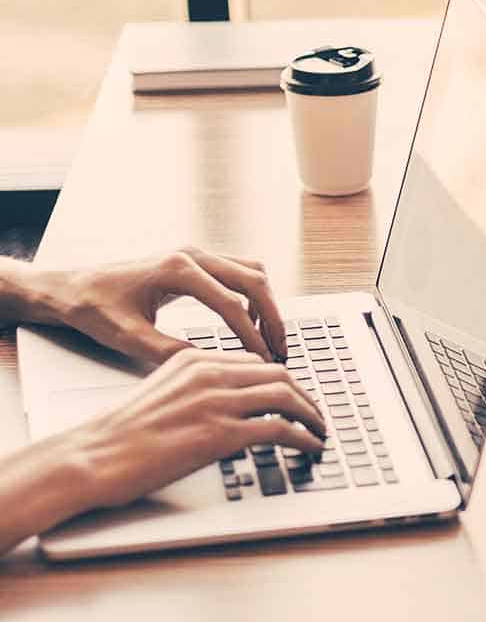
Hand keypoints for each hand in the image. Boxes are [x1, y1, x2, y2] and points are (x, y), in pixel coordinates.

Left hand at [52, 248, 287, 363]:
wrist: (68, 287)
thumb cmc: (91, 308)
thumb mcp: (128, 337)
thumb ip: (170, 351)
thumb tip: (211, 367)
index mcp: (176, 269)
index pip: (230, 304)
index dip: (251, 336)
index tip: (261, 361)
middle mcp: (190, 254)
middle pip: (253, 280)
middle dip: (272, 317)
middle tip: (280, 349)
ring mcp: (193, 254)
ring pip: (251, 272)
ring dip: (266, 303)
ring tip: (269, 337)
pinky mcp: (193, 261)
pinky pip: (238, 272)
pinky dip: (252, 295)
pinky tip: (248, 321)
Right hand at [67, 350, 325, 507]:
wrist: (93, 456)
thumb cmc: (122, 433)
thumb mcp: (164, 393)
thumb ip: (200, 389)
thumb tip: (234, 405)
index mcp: (194, 359)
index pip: (257, 363)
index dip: (285, 382)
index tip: (297, 398)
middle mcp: (209, 373)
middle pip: (279, 375)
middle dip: (306, 397)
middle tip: (317, 415)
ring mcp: (216, 402)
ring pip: (287, 398)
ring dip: (312, 416)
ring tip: (320, 432)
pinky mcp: (220, 433)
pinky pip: (280, 430)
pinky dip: (304, 438)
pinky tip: (311, 448)